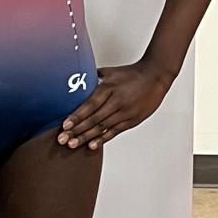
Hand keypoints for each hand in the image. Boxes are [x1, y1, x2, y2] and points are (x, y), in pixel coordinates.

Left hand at [56, 59, 172, 150]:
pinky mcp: (132, 120)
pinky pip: (115, 132)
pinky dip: (103, 139)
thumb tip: (76, 81)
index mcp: (109, 88)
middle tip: (62, 139)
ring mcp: (125, 112)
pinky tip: (92, 145)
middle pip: (94, 119)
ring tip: (73, 144)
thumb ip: (93, 78)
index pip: (90, 105)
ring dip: (86, 137)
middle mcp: (116, 101)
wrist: (155, 76)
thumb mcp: (110, 72)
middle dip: (76, 130)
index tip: (65, 125)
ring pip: (102, 128)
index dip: (77, 116)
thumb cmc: (132, 74)